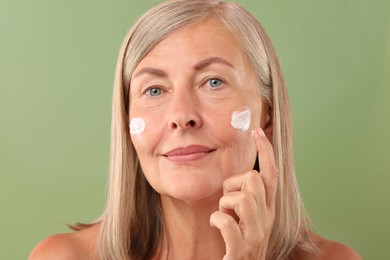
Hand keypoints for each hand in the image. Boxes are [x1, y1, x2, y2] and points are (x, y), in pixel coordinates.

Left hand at [210, 127, 277, 259]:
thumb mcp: (249, 218)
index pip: (271, 175)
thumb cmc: (240, 243)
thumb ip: (247, 198)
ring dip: (225, 204)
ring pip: (242, 198)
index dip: (266, 151)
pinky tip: (217, 227)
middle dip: (233, 184)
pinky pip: (225, 221)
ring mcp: (255, 236)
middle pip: (253, 180)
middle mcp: (266, 220)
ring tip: (224, 216)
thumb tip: (239, 176)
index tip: (257, 130)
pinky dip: (216, 220)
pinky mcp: (240, 250)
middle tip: (227, 201)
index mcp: (267, 210)